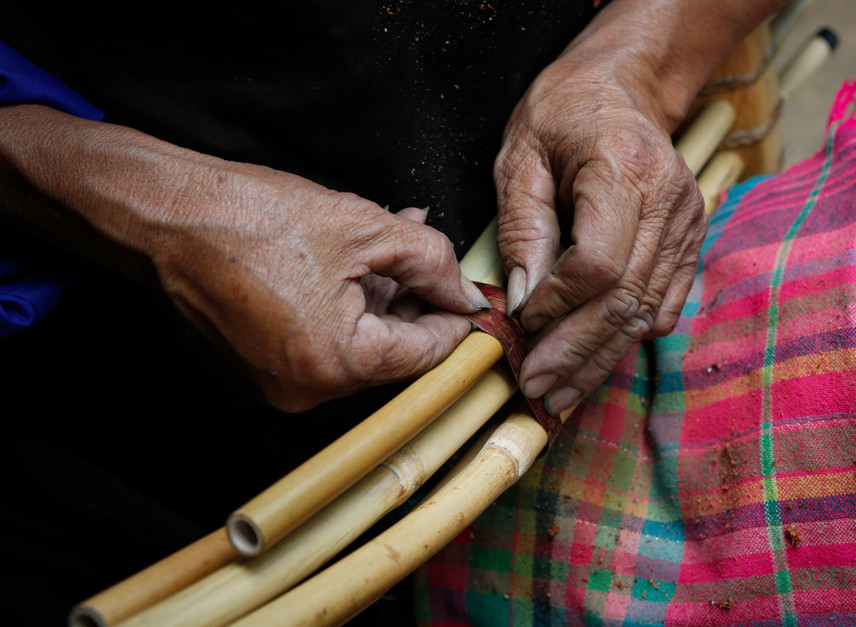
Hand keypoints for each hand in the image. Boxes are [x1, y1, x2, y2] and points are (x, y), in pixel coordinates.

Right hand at [0, 106, 486, 411]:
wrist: (170, 216)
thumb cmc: (256, 217)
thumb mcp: (367, 228)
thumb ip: (432, 263)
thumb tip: (464, 293)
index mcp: (338, 363)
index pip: (427, 355)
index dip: (458, 321)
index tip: (476, 298)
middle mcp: (310, 389)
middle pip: (395, 353)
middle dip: (420, 301)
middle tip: (437, 260)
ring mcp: (284, 383)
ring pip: (363, 344)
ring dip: (387, 296)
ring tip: (400, 241)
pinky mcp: (266, 366)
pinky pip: (329, 341)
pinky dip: (352, 305)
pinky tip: (364, 259)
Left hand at [495, 36, 706, 415]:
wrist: (622, 86)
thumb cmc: (563, 113)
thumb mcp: (521, 156)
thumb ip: (523, 228)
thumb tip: (527, 302)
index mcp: (625, 169)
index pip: (598, 263)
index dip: (558, 304)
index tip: (520, 324)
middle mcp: (670, 202)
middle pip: (625, 299)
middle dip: (576, 352)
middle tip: (537, 389)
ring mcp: (688, 225)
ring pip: (646, 313)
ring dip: (600, 359)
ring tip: (560, 394)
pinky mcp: (691, 241)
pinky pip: (665, 305)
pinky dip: (628, 338)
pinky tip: (594, 362)